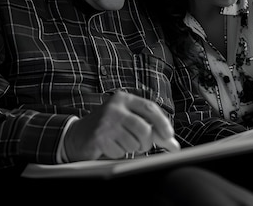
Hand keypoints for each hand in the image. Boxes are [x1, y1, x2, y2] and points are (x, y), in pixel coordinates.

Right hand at [63, 91, 179, 160]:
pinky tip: (110, 147)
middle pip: (143, 129)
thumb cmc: (110, 128)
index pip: (150, 108)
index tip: (169, 136)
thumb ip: (152, 129)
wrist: (78, 135)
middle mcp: (115, 107)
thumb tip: (174, 146)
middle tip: (142, 146)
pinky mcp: (98, 137)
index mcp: (124, 99)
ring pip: (133, 143)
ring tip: (122, 143)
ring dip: (131, 149)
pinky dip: (118, 154)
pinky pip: (120, 152)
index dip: (163, 123)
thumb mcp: (129, 121)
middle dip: (146, 142)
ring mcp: (105, 121)